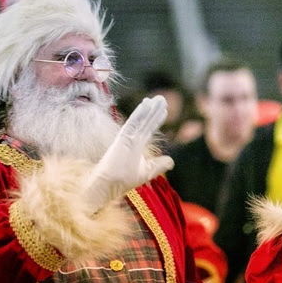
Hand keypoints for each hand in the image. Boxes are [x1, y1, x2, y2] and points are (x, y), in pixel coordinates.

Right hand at [83, 96, 173, 212]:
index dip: (156, 119)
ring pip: (141, 119)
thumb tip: (172, 161)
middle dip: (155, 110)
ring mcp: (127, 137)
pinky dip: (139, 113)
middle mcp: (132, 138)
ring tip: (159, 98)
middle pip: (146, 121)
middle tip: (162, 98)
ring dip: (149, 108)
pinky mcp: (122, 137)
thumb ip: (159, 165)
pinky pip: (132, 122)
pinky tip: (146, 104)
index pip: (149, 129)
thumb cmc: (124, 180)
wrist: (109, 184)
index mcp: (136, 145)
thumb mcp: (147, 172)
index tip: (164, 110)